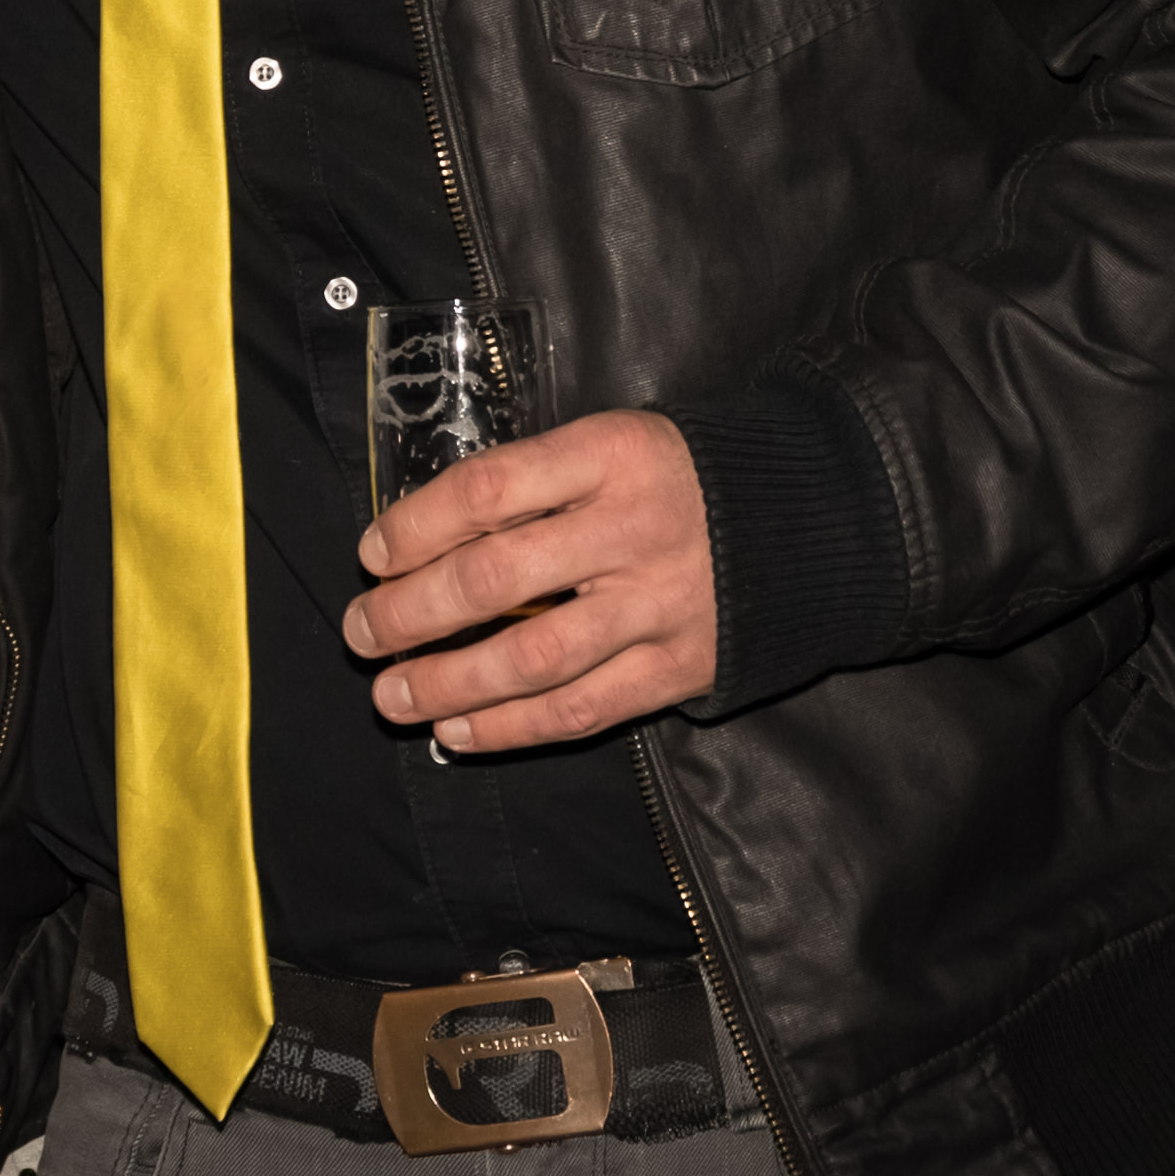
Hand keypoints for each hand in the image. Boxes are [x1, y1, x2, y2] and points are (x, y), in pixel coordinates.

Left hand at [342, 408, 716, 751]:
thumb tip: (419, 538)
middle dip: (410, 613)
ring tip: (392, 696)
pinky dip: (511, 726)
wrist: (812, 515)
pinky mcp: (683, 667)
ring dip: (447, 683)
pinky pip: (582, 709)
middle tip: (362, 632)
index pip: (485, 490)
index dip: (414, 527)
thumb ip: (532, 483)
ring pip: (532, 658)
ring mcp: (661, 604)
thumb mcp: (611, 444)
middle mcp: (633, 529)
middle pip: (496, 579)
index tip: (372, 554)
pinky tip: (458, 731)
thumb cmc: (677, 476)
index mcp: (609, 455)